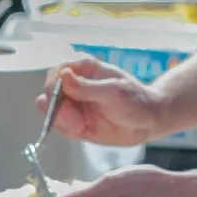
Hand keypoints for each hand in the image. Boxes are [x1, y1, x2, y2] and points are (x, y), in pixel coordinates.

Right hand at [37, 58, 162, 147]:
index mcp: (82, 67)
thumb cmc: (135, 100)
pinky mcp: (75, 121)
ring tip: (80, 125)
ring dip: (60, 120)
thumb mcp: (113, 92)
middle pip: (49, 92)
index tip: (61, 100)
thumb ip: (87, 87)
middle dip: (55, 106)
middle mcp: (73, 84)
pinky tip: (82, 129)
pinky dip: (66, 129)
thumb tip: (63, 75)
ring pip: (51, 110)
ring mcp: (73, 103)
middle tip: (72, 117)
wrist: (148, 121)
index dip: (54, 86)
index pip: (56, 72)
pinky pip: (60, 125)